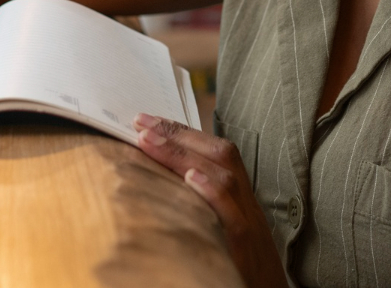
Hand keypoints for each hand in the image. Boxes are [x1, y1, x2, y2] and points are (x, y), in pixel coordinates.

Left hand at [133, 114, 289, 287]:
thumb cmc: (244, 269)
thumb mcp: (228, 231)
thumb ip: (204, 206)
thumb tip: (166, 186)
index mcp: (242, 199)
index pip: (217, 152)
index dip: (184, 133)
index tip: (148, 121)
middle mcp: (248, 205)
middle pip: (221, 155)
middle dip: (178, 134)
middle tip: (140, 122)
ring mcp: (250, 225)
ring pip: (224, 177)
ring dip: (184, 154)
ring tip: (150, 140)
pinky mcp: (245, 250)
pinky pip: (233, 216)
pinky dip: (213, 192)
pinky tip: (190, 178)